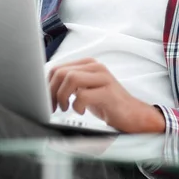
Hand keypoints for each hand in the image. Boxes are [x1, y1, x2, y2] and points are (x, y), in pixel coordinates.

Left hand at [47, 58, 165, 132]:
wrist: (133, 115)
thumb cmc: (107, 103)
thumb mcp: (85, 89)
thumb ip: (70, 84)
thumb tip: (46, 88)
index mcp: (88, 64)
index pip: (58, 68)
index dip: (47, 85)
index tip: (46, 100)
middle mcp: (95, 67)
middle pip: (61, 72)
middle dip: (51, 92)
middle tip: (54, 107)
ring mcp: (103, 78)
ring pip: (70, 78)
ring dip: (62, 97)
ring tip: (66, 108)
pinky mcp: (108, 92)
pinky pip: (82, 95)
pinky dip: (76, 105)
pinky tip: (81, 110)